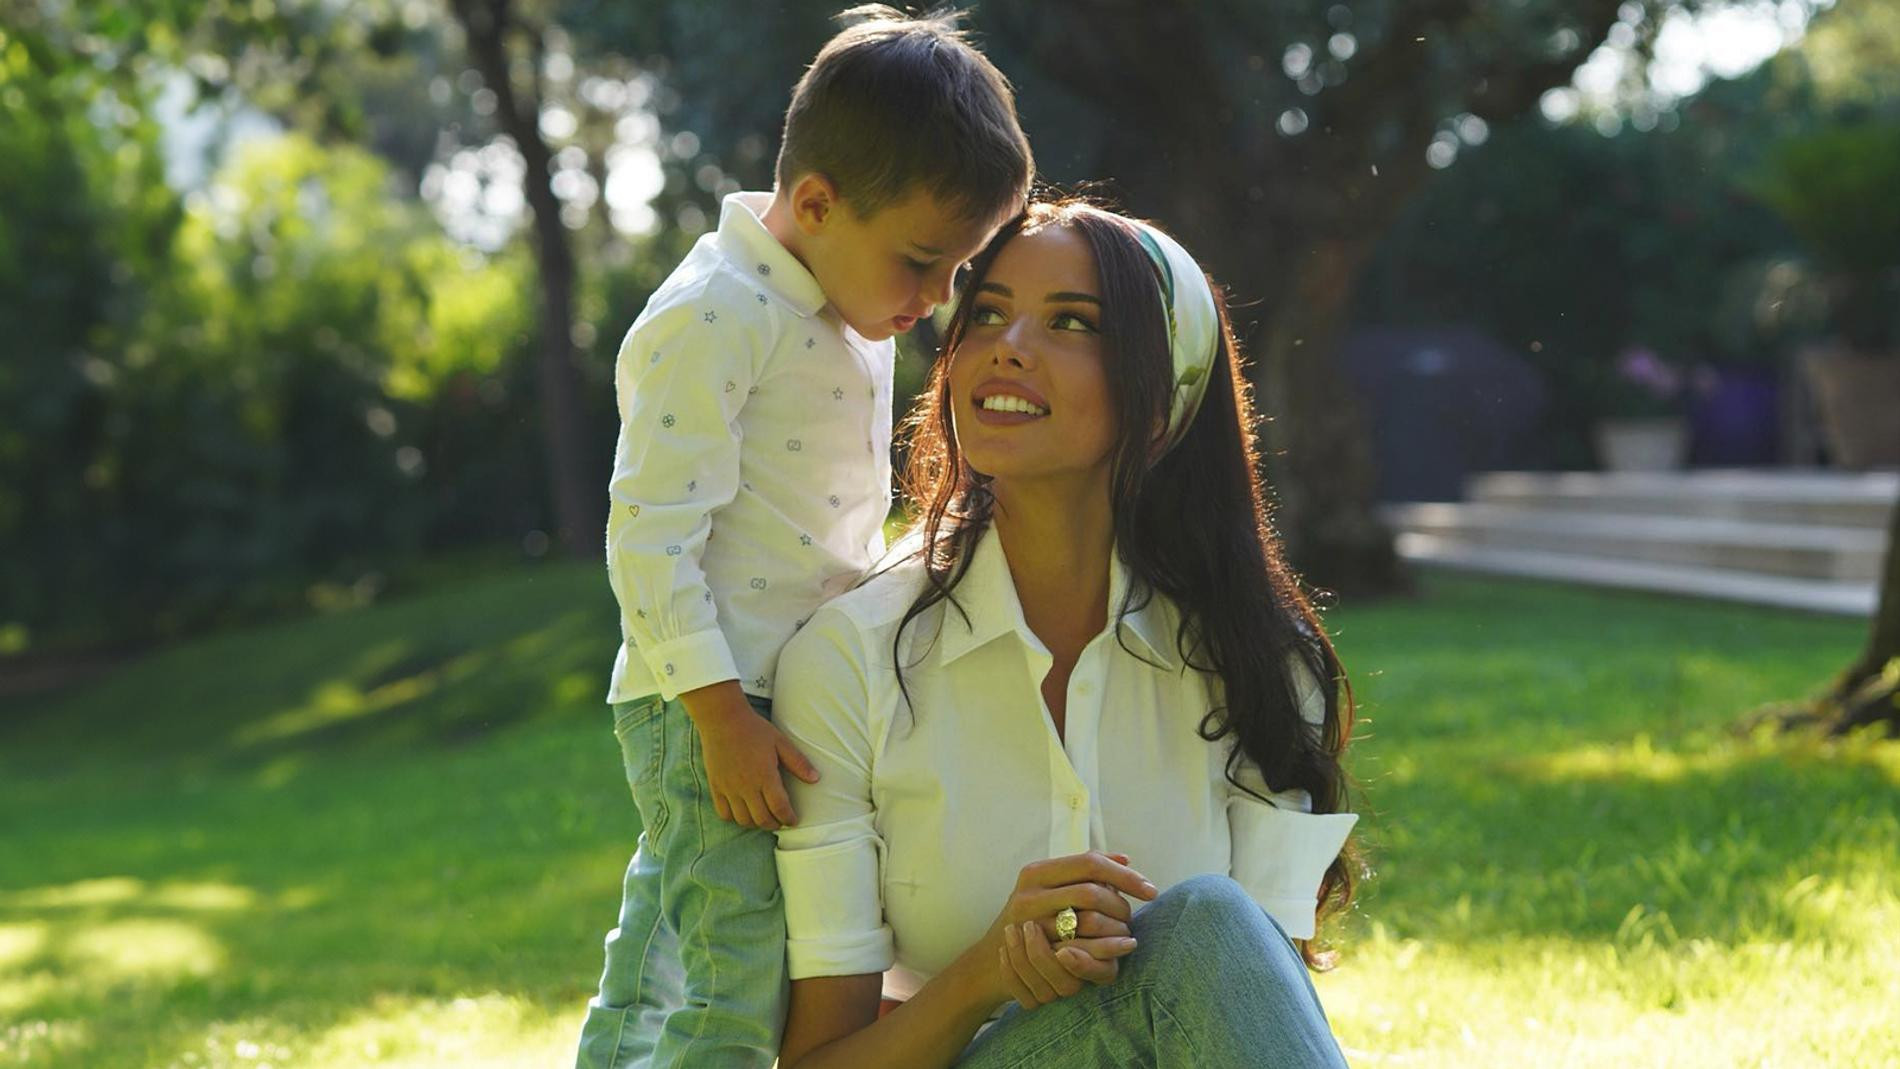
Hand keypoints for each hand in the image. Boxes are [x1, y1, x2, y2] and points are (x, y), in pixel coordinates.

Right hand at [682, 681, 818, 829]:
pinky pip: (724, 813)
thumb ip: (798, 762)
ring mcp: (729, 788)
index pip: (780, 808)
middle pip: (762, 819)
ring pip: (743, 820)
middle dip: (774, 824)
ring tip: (763, 817)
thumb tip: (816, 779)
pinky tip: (743, 812)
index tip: (793, 820)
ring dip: (756, 823)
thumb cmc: (754, 729)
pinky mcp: (716, 787)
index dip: (789, 818)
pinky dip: (734, 818)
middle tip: (780, 821)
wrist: (722, 719)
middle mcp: (746, 786)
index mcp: (765, 776)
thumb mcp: (780, 742)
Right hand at [981, 851, 1156, 1009]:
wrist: (994, 959)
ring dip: (1115, 927)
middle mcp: (1029, 894)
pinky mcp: (1034, 952)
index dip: (1124, 875)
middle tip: (1133, 916)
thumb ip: (1085, 871)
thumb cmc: (1031, 917)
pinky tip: (1116, 951)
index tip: (1151, 890)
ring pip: (1088, 920)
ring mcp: (1030, 924)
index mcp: (1036, 872)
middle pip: (1092, 890)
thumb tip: (1125, 858)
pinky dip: (1104, 949)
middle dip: (1121, 904)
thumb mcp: (1050, 887)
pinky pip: (1080, 948)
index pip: (1090, 862)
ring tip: (1126, 933)